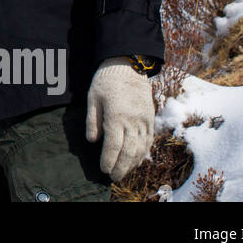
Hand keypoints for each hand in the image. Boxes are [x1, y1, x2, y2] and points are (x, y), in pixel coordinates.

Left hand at [85, 58, 154, 181]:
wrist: (128, 65)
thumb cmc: (106, 80)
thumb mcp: (92, 98)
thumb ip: (92, 120)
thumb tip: (92, 141)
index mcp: (116, 115)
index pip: (113, 145)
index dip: (108, 160)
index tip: (103, 169)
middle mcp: (133, 120)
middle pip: (129, 151)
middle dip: (121, 167)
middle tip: (113, 177)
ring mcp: (144, 120)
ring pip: (141, 148)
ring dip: (132, 163)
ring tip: (124, 172)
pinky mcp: (150, 118)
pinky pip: (148, 140)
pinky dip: (142, 153)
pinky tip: (136, 160)